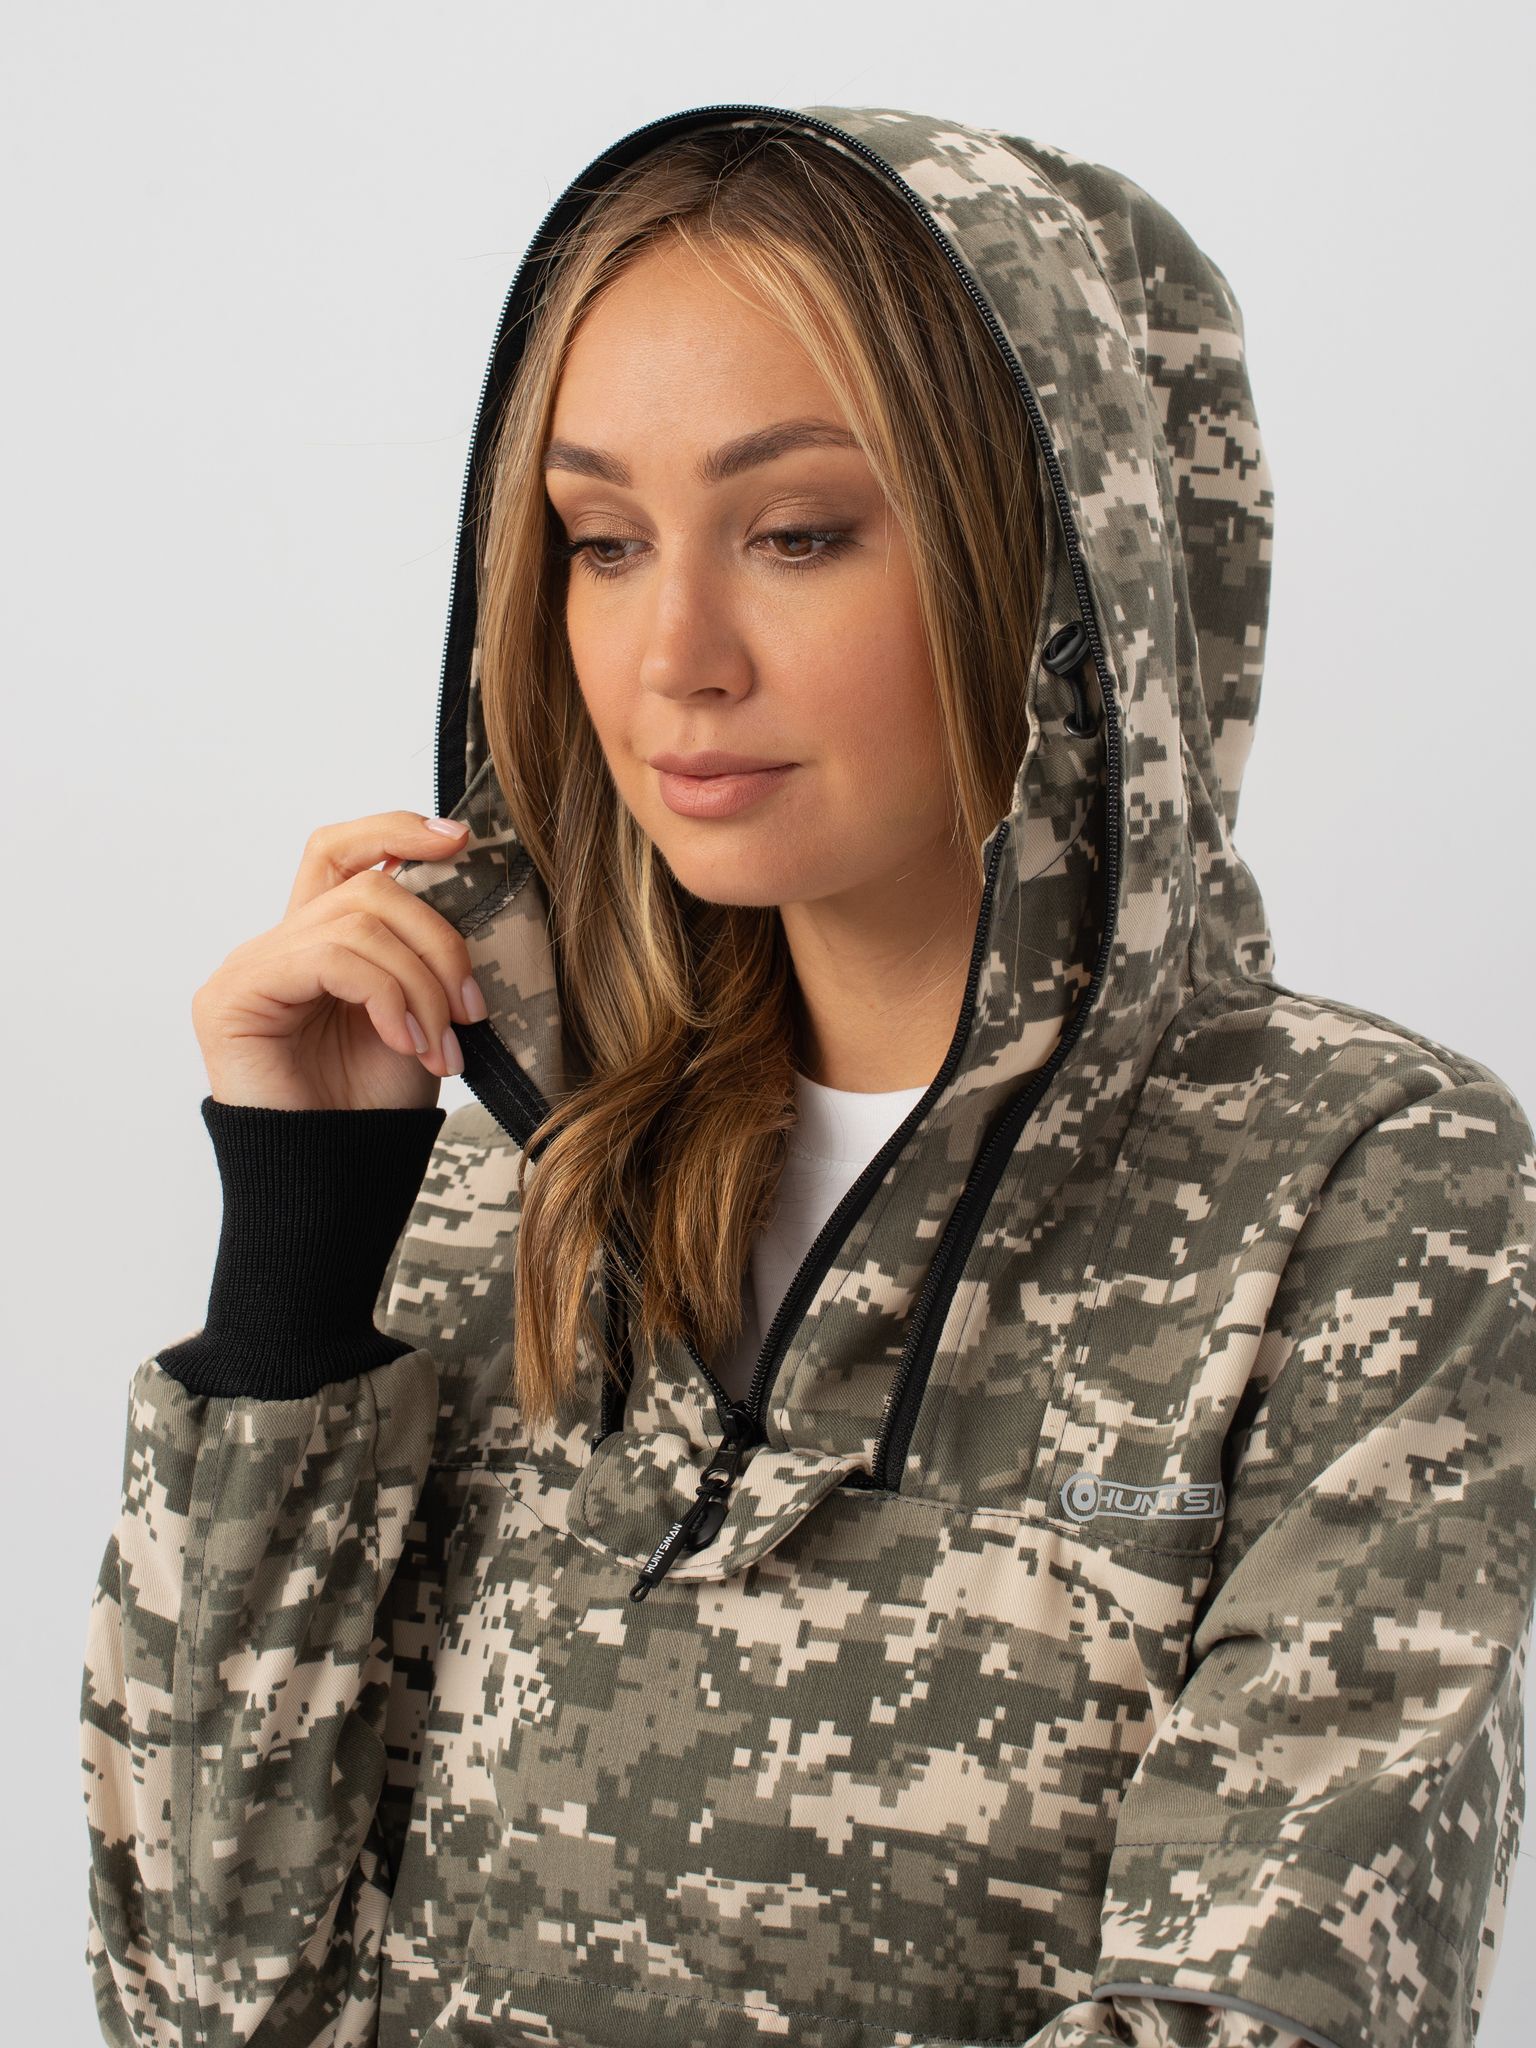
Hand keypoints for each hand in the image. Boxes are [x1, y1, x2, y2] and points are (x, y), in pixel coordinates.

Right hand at [191, 811, 484, 1111]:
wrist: (337, 1180)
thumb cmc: (375, 1105)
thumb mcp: (421, 1012)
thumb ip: (425, 951)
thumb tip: (470, 884)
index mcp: (320, 941)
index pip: (343, 852)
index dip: (396, 831)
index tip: (460, 839)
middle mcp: (278, 944)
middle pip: (369, 886)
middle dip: (439, 941)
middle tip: (471, 1009)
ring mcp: (251, 967)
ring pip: (358, 921)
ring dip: (421, 984)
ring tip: (442, 1045)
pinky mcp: (236, 996)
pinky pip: (330, 958)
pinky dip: (387, 996)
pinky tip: (405, 1042)